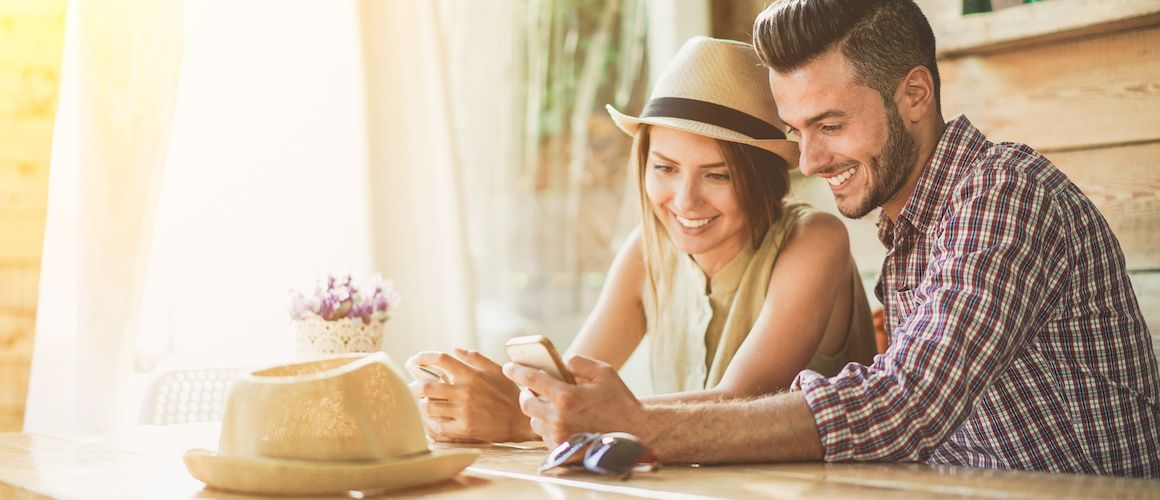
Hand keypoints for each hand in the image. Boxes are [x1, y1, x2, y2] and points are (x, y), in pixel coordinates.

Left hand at [407, 348, 536, 442]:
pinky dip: (432, 422)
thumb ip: (475, 358)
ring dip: (422, 405)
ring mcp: (463, 411)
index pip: (442, 360)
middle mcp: (465, 392)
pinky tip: (432, 419)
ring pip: (429, 407)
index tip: (414, 359)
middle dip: (415, 386)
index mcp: (472, 375)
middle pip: (428, 386)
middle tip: (412, 386)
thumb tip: (455, 349)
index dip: (424, 357)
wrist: (520, 420)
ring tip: (422, 404)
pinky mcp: (464, 428)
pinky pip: (439, 425)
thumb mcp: (496, 370)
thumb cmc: (508, 393)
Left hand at [503, 354, 645, 446]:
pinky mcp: (563, 449)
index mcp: (567, 396)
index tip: (508, 366)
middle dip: (526, 393)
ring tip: (551, 405)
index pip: (531, 379)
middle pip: (526, 403)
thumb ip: (579, 362)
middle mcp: (558, 417)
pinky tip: (561, 420)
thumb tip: (561, 361)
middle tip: (532, 389)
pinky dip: (548, 426)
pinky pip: (544, 435)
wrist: (635, 432)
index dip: (516, 370)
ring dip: (538, 411)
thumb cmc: (620, 400)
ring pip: (534, 420)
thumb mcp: (604, 372)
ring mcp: (559, 436)